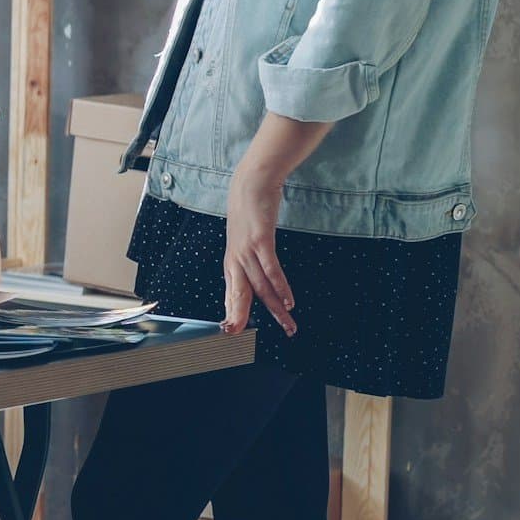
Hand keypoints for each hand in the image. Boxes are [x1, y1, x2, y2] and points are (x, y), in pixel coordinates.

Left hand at [222, 166, 296, 336]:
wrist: (251, 183)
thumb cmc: (249, 212)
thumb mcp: (244, 240)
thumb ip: (248, 259)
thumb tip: (254, 276)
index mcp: (232, 261)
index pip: (231, 293)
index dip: (232, 312)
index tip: (232, 331)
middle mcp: (236, 258)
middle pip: (239, 295)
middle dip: (241, 318)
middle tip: (241, 336)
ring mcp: (247, 250)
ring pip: (260, 287)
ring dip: (275, 308)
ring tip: (287, 325)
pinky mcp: (260, 240)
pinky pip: (270, 268)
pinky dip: (280, 286)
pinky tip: (288, 300)